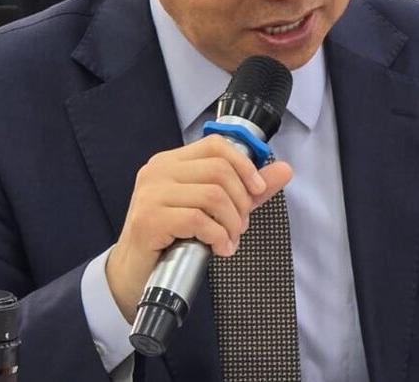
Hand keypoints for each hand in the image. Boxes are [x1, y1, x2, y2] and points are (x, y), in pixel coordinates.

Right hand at [105, 135, 292, 321]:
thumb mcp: (213, 209)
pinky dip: (218, 236)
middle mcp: (159, 171)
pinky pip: (198, 220)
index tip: (257, 190)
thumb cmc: (173, 238)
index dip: (244, 165)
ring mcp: (151, 194)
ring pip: (212, 195)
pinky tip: (219, 248)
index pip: (216, 146)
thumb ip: (247, 189)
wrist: (134, 273)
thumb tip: (284, 170)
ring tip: (230, 239)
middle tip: (240, 226)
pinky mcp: (149, 219)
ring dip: (232, 223)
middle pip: (219, 170)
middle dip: (241, 201)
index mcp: (172, 161)